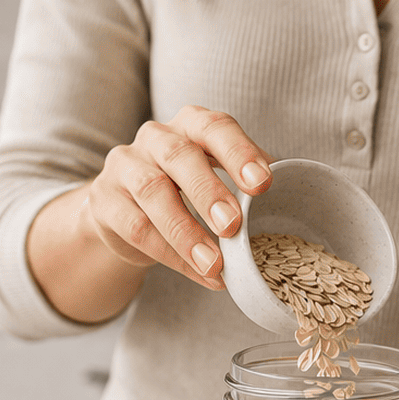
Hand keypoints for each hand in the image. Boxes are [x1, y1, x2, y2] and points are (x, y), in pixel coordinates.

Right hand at [80, 106, 271, 288]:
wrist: (122, 210)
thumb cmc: (182, 189)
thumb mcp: (214, 176)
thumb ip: (245, 183)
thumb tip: (294, 196)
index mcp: (190, 125)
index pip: (215, 127)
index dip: (239, 153)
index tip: (264, 184)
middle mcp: (155, 138)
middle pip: (180, 157)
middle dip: (209, 192)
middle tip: (233, 226)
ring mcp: (125, 166)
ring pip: (152, 193)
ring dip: (186, 232)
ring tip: (215, 264)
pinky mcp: (105, 201)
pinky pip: (137, 228)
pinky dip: (171, 255)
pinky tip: (199, 274)